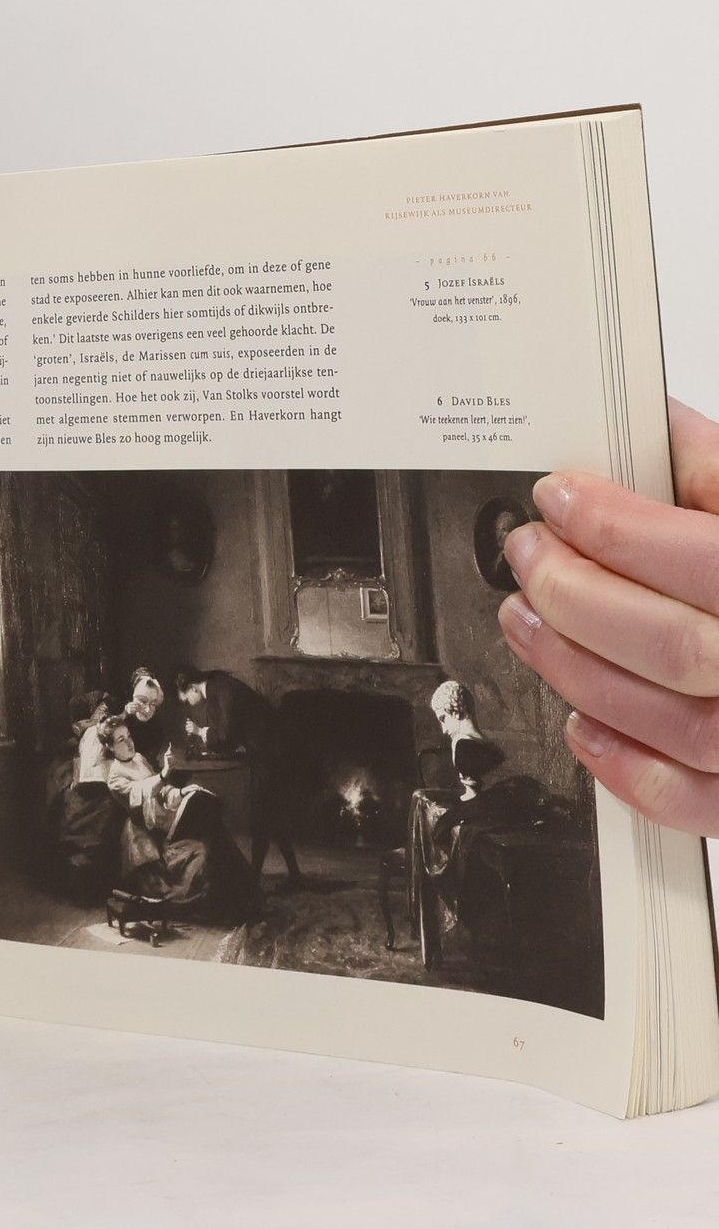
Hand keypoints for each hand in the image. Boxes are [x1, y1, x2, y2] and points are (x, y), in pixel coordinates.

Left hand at [499, 399, 718, 834]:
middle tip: (529, 552)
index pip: (707, 560)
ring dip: (574, 667)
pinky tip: (581, 719)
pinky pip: (693, 803)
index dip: (618, 526)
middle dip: (576, 592)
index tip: (559, 496)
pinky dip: (624, 766)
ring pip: (672, 724)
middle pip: (675, 646)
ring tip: (527, 616)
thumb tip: (663, 426)